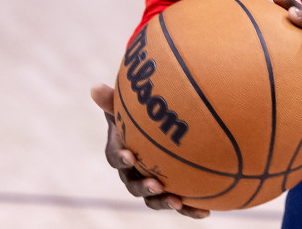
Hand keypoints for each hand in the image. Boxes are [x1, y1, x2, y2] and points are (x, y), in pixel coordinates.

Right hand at [89, 84, 208, 218]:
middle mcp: (133, 173)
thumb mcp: (129, 106)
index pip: (115, 157)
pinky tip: (205, 212)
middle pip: (133, 184)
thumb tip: (95, 88)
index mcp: (121, 152)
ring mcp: (151, 184)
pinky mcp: (170, 191)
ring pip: (153, 199)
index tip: (130, 156)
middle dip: (143, 186)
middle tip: (155, 184)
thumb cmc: (140, 115)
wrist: (161, 130)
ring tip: (177, 200)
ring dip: (163, 202)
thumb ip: (115, 100)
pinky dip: (190, 210)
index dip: (120, 158)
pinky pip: (178, 203)